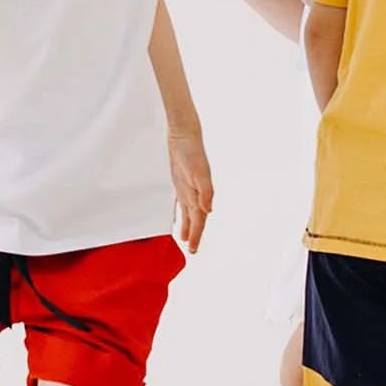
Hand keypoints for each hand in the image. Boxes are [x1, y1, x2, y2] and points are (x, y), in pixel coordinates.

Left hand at [169, 129, 213, 252]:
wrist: (184, 134)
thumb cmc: (192, 152)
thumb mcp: (199, 173)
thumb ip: (205, 192)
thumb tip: (208, 211)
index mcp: (201, 194)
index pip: (199, 220)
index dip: (197, 235)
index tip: (193, 249)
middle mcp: (196, 194)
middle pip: (196, 219)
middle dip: (195, 234)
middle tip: (193, 250)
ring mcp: (189, 188)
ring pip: (190, 212)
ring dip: (189, 225)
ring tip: (186, 238)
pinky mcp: (181, 182)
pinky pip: (181, 202)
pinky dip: (180, 212)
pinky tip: (176, 218)